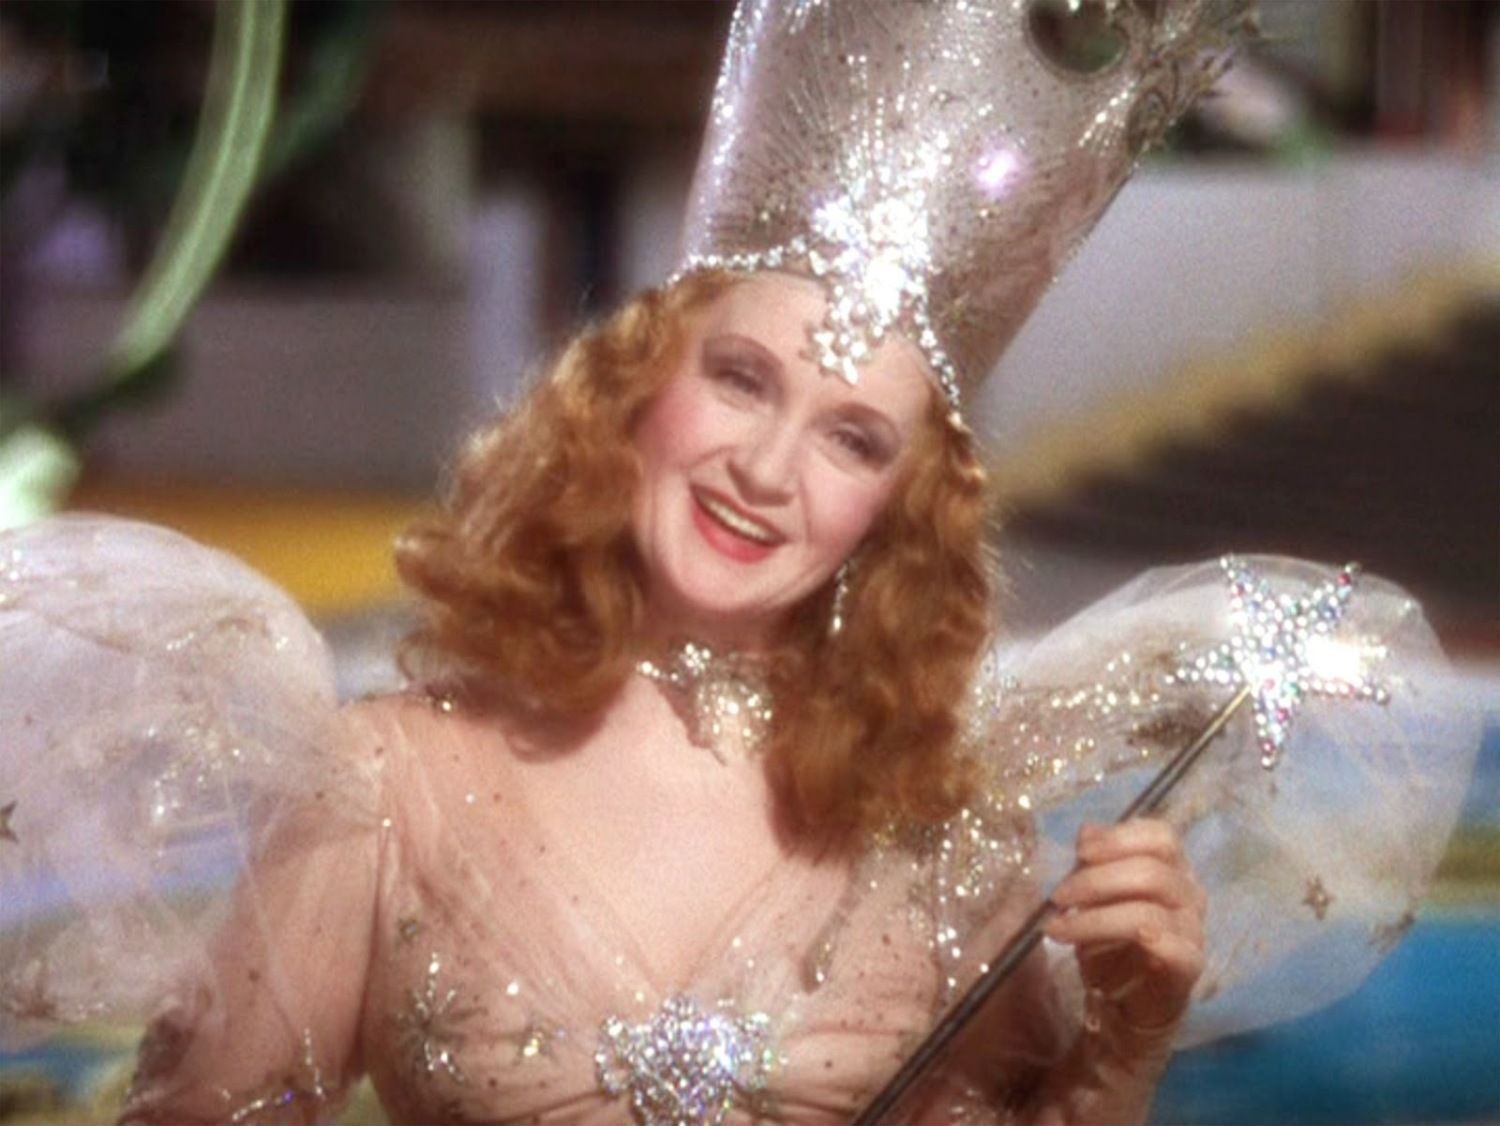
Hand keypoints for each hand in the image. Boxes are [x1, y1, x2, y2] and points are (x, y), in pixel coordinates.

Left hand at [1042, 819, 1205, 1053]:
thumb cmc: (1109, 942)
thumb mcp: (1092, 896)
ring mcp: (1193, 932)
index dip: (1119, 838)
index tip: (1079, 851)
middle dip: (1096, 880)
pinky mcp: (1189, 968)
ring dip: (1096, 916)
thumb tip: (1088, 831)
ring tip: (1059, 928)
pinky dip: (1132, 939)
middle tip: (1058, 896)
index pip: (1160, 836)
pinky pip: (1171, 946)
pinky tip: (1089, 947)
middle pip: (1152, 870)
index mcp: (1171, 869)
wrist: (1121, 1004)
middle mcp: (1189, 895)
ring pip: (1150, 910)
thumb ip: (1092, 862)